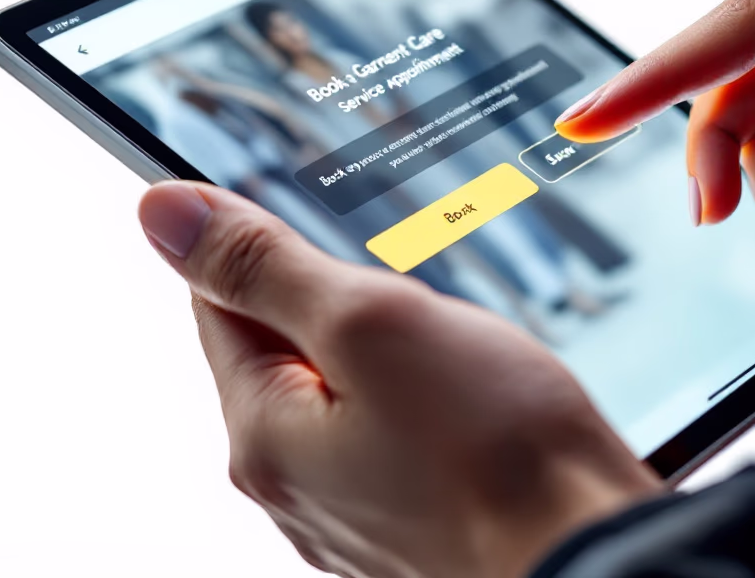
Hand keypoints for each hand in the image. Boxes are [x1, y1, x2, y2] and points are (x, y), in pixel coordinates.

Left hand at [138, 183, 659, 577]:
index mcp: (263, 433)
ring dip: (389, 352)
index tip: (319, 222)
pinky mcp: (409, 521)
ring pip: (346, 390)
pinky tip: (474, 403)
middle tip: (415, 304)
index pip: (217, 304)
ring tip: (456, 358)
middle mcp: (293, 485)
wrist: (593, 552)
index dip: (266, 247)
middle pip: (285, 350)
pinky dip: (423, 401)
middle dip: (344, 305)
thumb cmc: (498, 450)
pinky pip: (392, 433)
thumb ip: (263, 266)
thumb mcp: (368, 324)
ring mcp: (353, 512)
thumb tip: (161, 211)